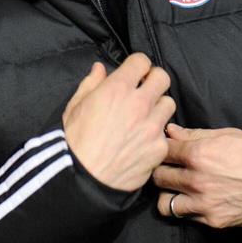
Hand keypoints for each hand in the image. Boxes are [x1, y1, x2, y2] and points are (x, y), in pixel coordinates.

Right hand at [63, 53, 174, 190]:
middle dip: (153, 81)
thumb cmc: (72, 144)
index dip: (137, 66)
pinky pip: (164, 133)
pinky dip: (156, 135)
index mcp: (117, 89)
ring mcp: (152, 126)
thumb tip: (100, 69)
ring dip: (158, 107)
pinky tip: (142, 141)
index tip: (134, 74)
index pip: (142, 61)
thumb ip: (90, 84)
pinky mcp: (159, 147)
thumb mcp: (74, 108)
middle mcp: (139, 103)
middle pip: (163, 78)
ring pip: (168, 104)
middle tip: (144, 91)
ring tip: (144, 117)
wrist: (81, 182)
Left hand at [153, 123, 241, 228]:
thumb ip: (194, 134)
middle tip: (169, 170)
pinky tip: (195, 201)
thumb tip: (170, 131)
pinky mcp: (211, 220)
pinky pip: (186, 217)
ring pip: (165, 203)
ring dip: (168, 195)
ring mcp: (202, 203)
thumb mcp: (227, 135)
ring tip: (177, 190)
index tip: (167, 152)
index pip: (164, 151)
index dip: (164, 149)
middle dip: (162, 171)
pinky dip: (187, 209)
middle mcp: (195, 180)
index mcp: (198, 154)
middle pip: (159, 177)